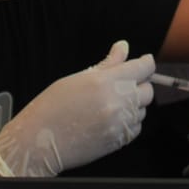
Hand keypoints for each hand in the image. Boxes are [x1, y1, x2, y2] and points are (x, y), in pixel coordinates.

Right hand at [0, 40, 154, 176]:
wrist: (40, 141)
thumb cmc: (52, 107)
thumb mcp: (78, 78)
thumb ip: (107, 63)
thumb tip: (123, 47)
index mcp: (105, 81)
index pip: (143, 68)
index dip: (146, 63)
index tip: (144, 62)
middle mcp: (116, 102)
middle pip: (148, 90)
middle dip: (139, 84)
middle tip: (123, 84)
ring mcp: (119, 123)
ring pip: (143, 109)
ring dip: (134, 104)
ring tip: (110, 104)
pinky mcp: (119, 140)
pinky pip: (136, 127)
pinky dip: (129, 121)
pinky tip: (111, 118)